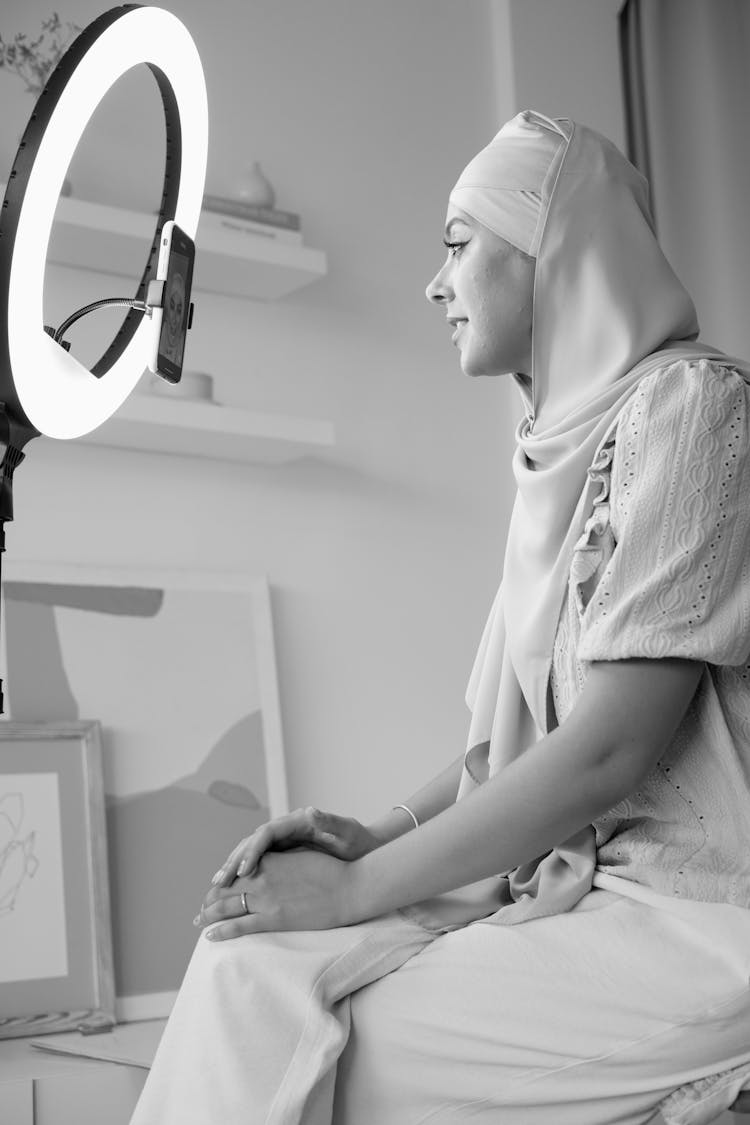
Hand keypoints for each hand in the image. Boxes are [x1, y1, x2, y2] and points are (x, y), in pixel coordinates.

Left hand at [195, 848, 356, 939]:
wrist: (349, 887)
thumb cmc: (331, 870)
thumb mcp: (302, 856)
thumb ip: (281, 860)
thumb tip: (269, 863)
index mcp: (269, 860)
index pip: (236, 870)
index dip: (223, 880)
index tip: (215, 887)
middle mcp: (262, 877)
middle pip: (225, 888)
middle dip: (210, 899)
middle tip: (200, 908)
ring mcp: (266, 899)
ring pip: (227, 907)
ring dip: (209, 914)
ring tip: (198, 920)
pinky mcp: (274, 919)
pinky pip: (241, 926)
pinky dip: (222, 930)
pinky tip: (210, 935)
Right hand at [210, 807, 381, 886]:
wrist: (365, 847)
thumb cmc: (358, 840)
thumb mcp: (347, 831)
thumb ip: (330, 822)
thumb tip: (311, 810)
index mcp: (299, 821)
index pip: (267, 832)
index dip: (253, 850)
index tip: (244, 870)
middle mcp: (287, 828)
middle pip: (253, 841)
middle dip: (235, 859)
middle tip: (218, 880)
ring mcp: (284, 840)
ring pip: (251, 850)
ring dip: (234, 865)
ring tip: (217, 883)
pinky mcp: (285, 853)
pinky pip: (259, 861)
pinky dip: (244, 872)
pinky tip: (233, 886)